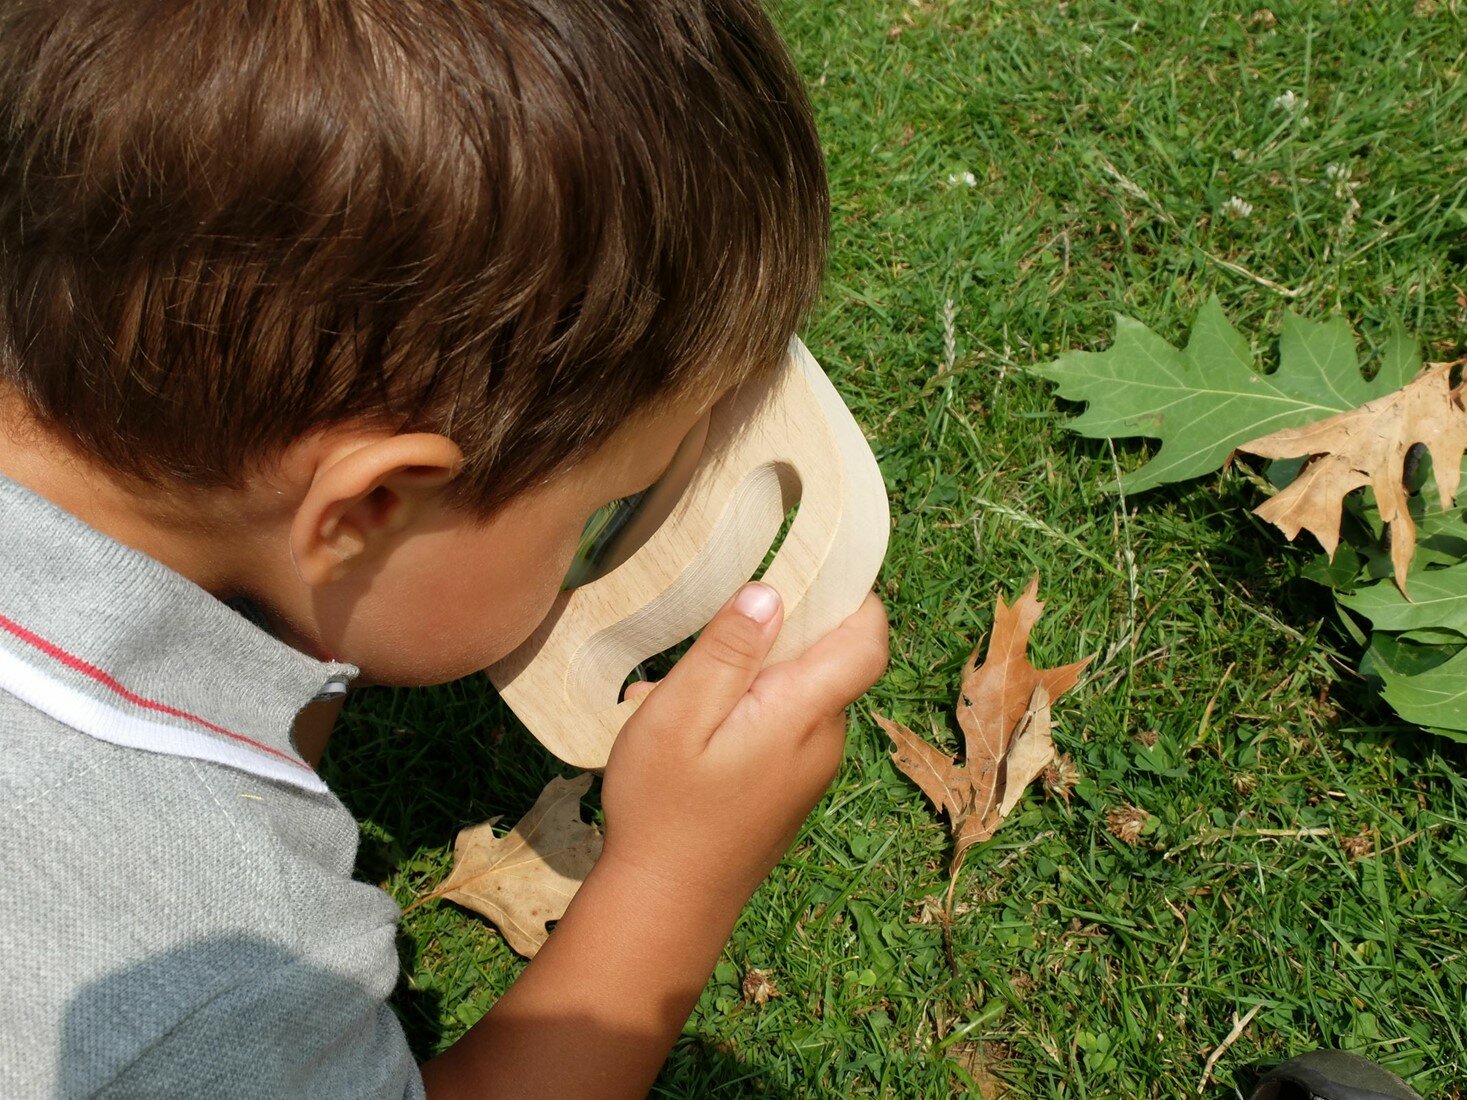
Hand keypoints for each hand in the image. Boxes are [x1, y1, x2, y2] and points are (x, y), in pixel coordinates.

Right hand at [599, 584, 888, 909]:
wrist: (666, 907)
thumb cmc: (664, 809)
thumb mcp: (678, 717)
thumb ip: (727, 652)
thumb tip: (771, 592)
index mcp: (804, 714)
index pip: (867, 640)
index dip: (855, 595)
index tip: (812, 563)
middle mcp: (824, 741)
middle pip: (830, 661)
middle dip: (778, 636)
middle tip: (708, 643)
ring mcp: (811, 770)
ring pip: (800, 694)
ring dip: (753, 678)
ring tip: (681, 697)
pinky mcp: (792, 790)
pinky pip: (785, 728)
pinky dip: (749, 712)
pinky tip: (693, 732)